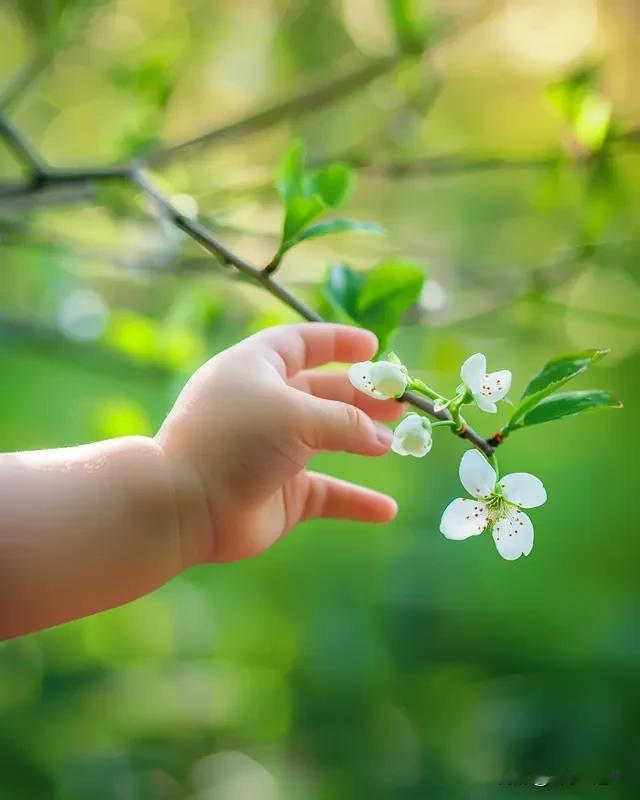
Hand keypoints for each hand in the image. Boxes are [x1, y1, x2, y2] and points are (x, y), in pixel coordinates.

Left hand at [157, 324, 403, 563]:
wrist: (185, 506)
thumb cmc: (235, 440)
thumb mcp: (294, 414)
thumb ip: (345, 421)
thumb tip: (383, 437)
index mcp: (256, 369)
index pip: (301, 343)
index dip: (337, 342)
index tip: (374, 348)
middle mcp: (265, 406)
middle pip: (324, 392)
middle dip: (364, 395)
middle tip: (401, 402)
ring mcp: (274, 451)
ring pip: (330, 440)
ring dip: (364, 439)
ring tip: (400, 442)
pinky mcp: (282, 494)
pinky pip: (328, 494)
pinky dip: (355, 501)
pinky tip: (386, 510)